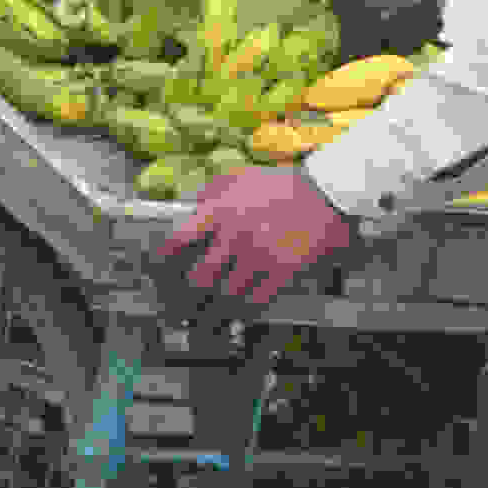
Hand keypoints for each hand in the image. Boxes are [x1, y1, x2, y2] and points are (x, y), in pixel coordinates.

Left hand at [166, 168, 357, 307]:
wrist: (325, 194)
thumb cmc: (281, 185)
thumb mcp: (240, 178)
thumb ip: (213, 192)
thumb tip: (194, 207)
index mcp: (219, 212)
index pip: (179, 240)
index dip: (166, 258)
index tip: (161, 268)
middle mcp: (234, 237)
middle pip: (200, 277)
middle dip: (194, 288)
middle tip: (189, 295)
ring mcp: (258, 256)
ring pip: (227, 292)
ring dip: (221, 301)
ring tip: (214, 309)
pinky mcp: (282, 271)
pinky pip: (257, 299)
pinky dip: (246, 306)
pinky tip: (242, 309)